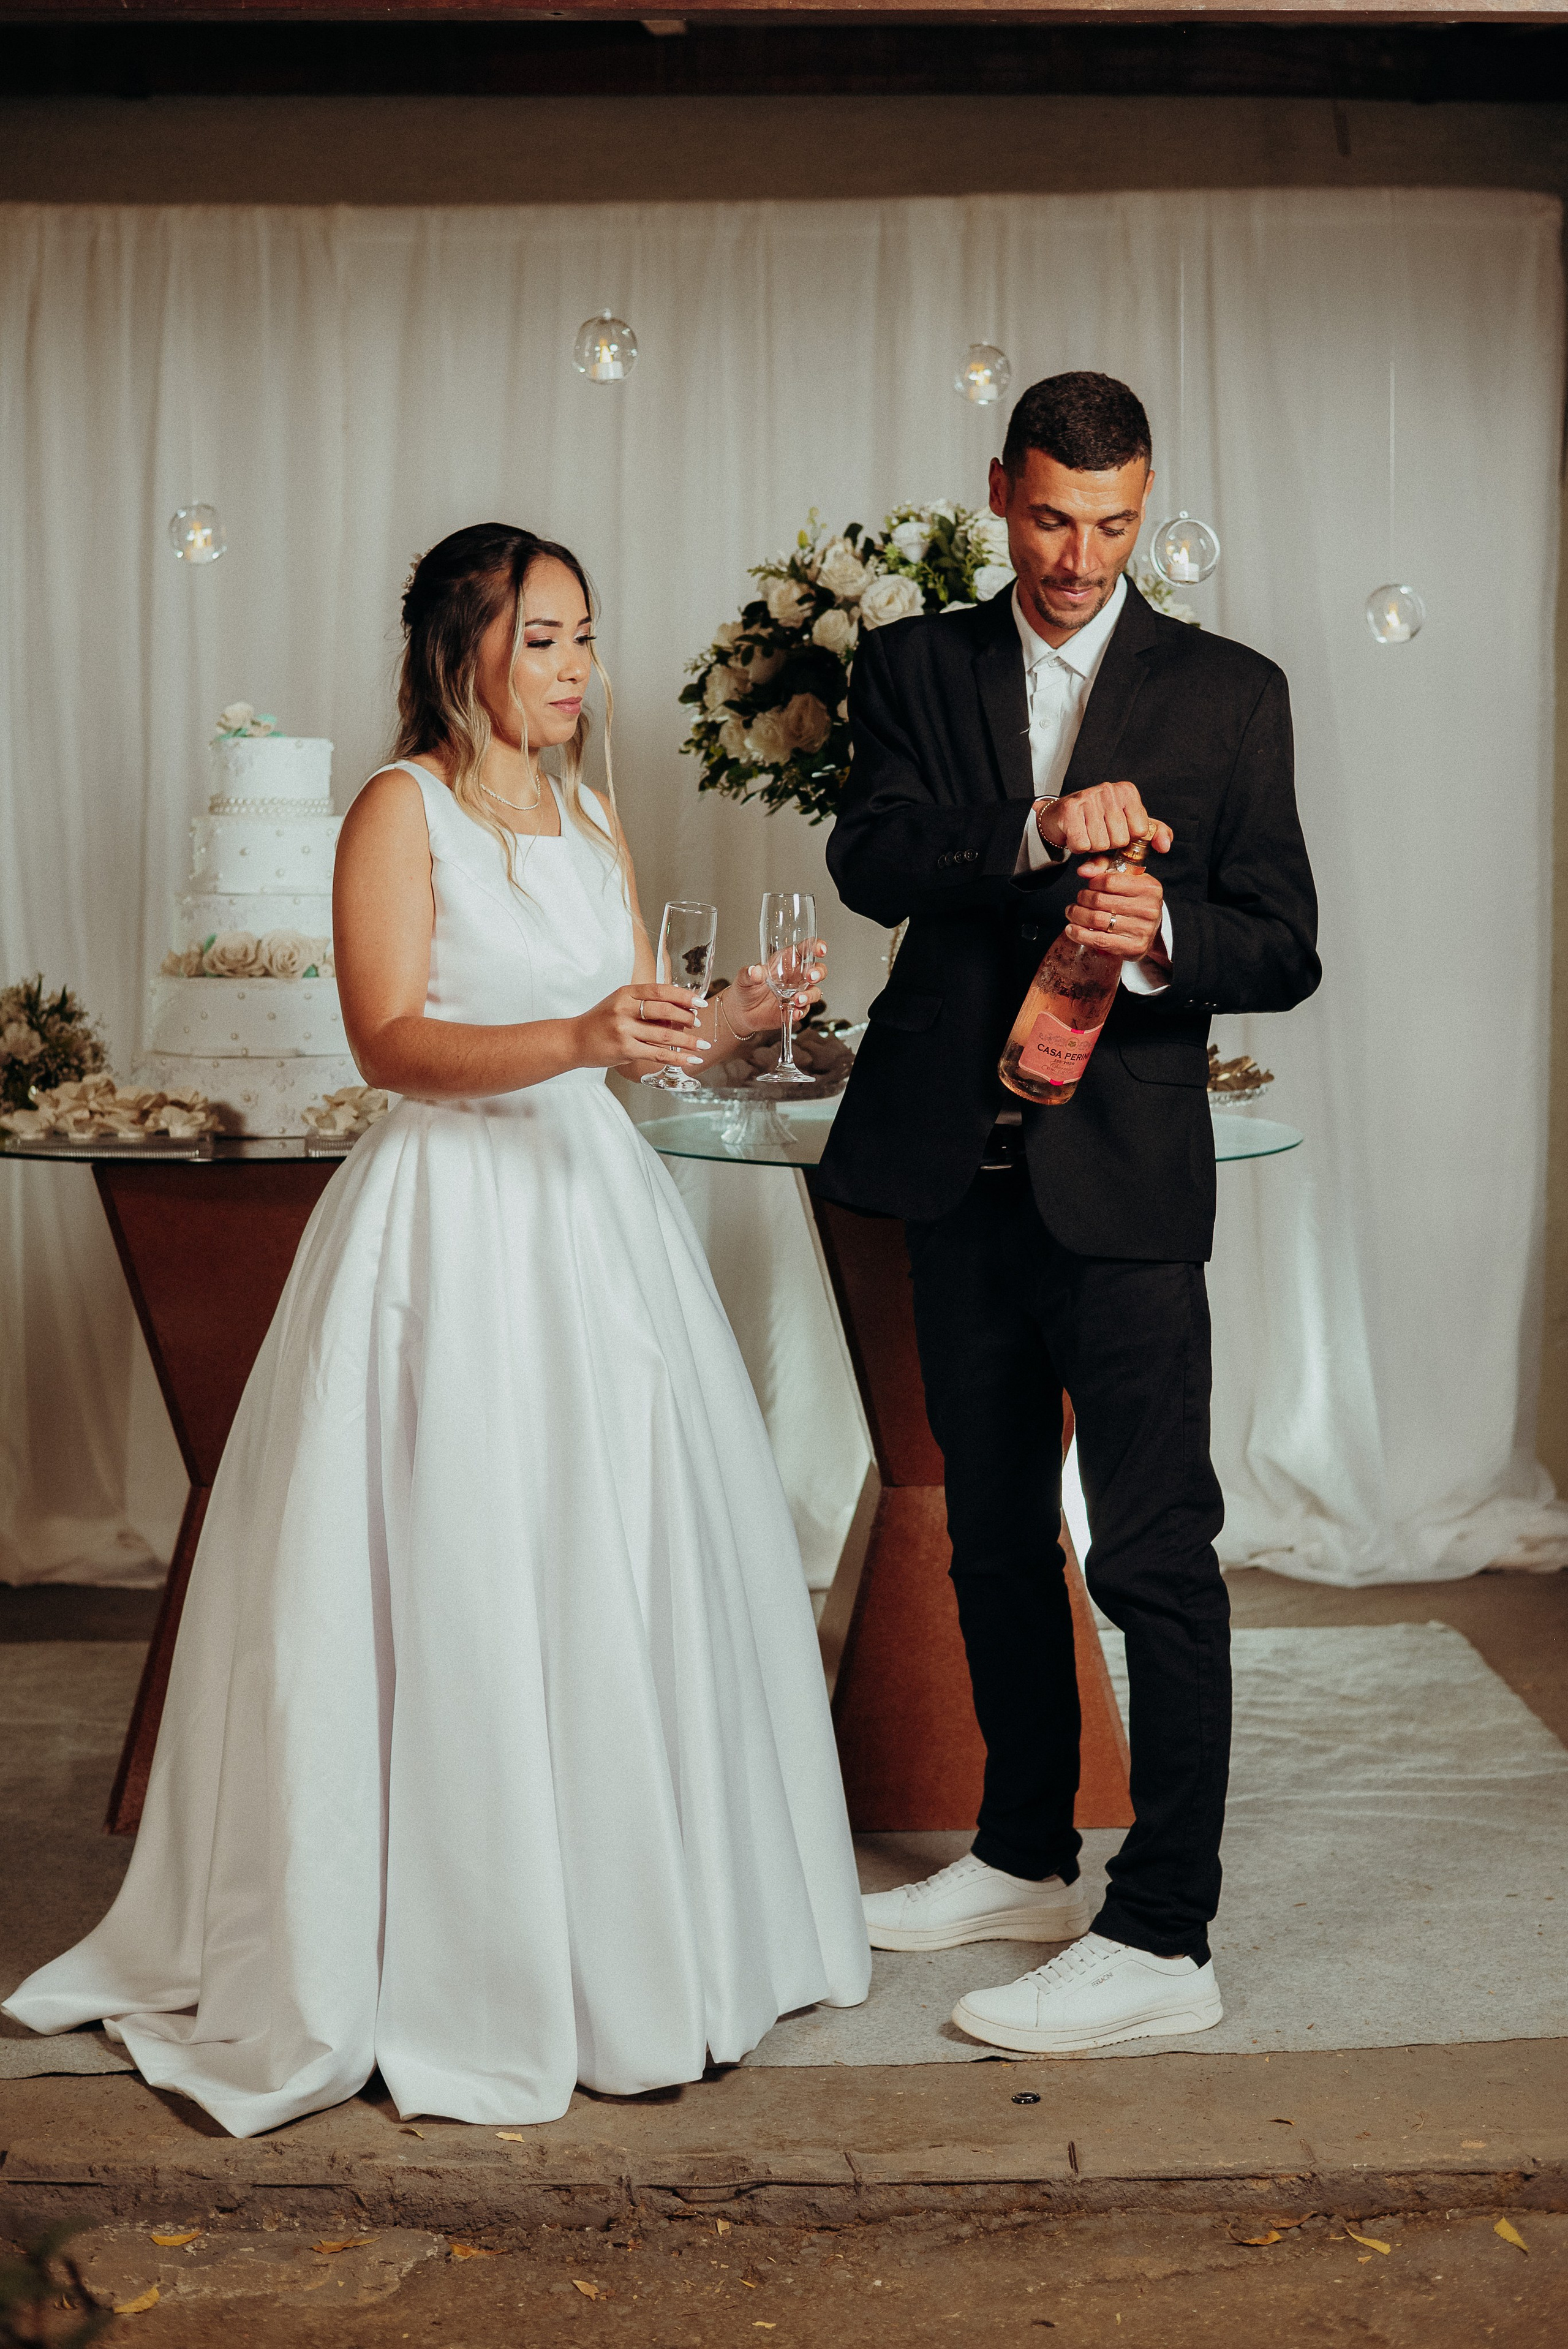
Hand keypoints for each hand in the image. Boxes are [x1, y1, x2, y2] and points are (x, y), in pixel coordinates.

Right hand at [574, 983, 708, 1073]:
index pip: (660, 990)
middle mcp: (624, 1008)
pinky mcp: (625, 1049)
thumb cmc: (601, 1022)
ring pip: (664, 1034)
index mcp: (625, 993)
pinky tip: (690, 1059)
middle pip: (665, 1010)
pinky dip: (677, 1058)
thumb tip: (679, 1011)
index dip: (683, 995)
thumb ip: (645, 1004)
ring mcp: (624, 1029)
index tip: (699, 1002)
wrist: (574, 1040)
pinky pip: (657, 1054)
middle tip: (698, 1023)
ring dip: (688, 1040)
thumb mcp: (620, 1003)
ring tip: (702, 1043)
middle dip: (687, 1017)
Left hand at [723, 942, 826, 1037]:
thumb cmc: (745, 989)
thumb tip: (754, 971)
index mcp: (785, 962)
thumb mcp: (744, 978)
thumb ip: (749, 974)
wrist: (741, 1012)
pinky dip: (801, 1012)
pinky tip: (794, 1013)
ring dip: (810, 995)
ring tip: (797, 1000)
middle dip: (818, 972)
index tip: (820, 949)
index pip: (804, 950)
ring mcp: (797, 993)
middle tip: (810, 977)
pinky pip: (804, 1010)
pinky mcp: (794, 1009)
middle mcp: (795, 977)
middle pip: (817, 970)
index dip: (815, 947)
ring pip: (814, 991)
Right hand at [1035, 782, 1172, 859]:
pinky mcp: (1069, 811)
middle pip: (1119, 839)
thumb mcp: (1130, 823)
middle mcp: (1109, 790)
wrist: (1060, 816)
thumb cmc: (1098, 820)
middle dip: (1109, 843)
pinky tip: (1076, 835)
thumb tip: (1165, 846)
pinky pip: (1082, 845)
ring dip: (1092, 846)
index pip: (1139, 831)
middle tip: (1099, 831)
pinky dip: (1078, 848)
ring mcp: (1088, 798)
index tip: (1116, 828)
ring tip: (1087, 832)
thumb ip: (1152, 834)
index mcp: (1127, 791)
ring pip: (1100, 845)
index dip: (1127, 838)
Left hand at [1065, 856, 1167, 963]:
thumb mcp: (1125, 877)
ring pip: (1096, 920)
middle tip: (1078, 900)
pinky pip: (1099, 940)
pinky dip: (1080, 934)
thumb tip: (1083, 871)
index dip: (1093, 883)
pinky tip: (1072, 930)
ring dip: (1077, 915)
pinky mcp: (1133, 947)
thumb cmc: (1134, 900)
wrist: (1150, 930)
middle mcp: (1148, 908)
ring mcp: (1142, 929)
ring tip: (1072, 912)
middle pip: (1099, 900)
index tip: (1090, 886)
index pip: (1109, 881)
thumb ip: (1103, 865)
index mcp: (1149, 887)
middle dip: (1082, 899)